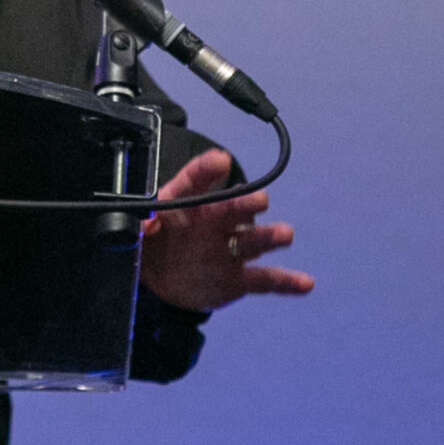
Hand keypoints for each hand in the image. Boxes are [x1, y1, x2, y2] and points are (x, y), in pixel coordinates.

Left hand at [138, 149, 313, 312]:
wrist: (158, 284)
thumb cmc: (152, 245)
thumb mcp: (138, 233)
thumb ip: (142, 225)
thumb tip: (147, 223)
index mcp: (188, 204)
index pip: (196, 181)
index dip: (207, 169)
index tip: (220, 161)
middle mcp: (214, 222)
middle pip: (233, 209)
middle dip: (246, 204)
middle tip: (258, 201)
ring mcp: (229, 250)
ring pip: (253, 240)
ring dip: (270, 236)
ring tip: (285, 234)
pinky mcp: (238, 279)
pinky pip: (265, 280)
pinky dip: (286, 281)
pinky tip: (305, 283)